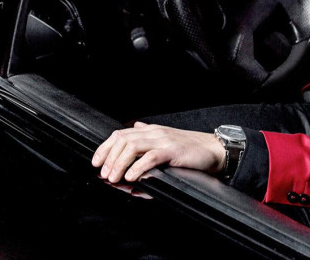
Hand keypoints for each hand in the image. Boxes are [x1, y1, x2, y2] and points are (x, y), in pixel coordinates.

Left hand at [91, 122, 225, 182]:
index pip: (120, 134)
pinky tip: (131, 177)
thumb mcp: (165, 142)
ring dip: (119, 163)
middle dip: (108, 157)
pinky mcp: (173, 151)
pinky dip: (138, 167)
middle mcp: (154, 133)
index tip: (96, 162)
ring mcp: (163, 140)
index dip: (105, 148)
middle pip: (122, 140)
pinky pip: (150, 157)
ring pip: (132, 146)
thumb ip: (148, 140)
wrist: (213, 150)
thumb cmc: (190, 151)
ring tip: (114, 178)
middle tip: (104, 174)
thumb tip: (132, 137)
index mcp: (150, 131)